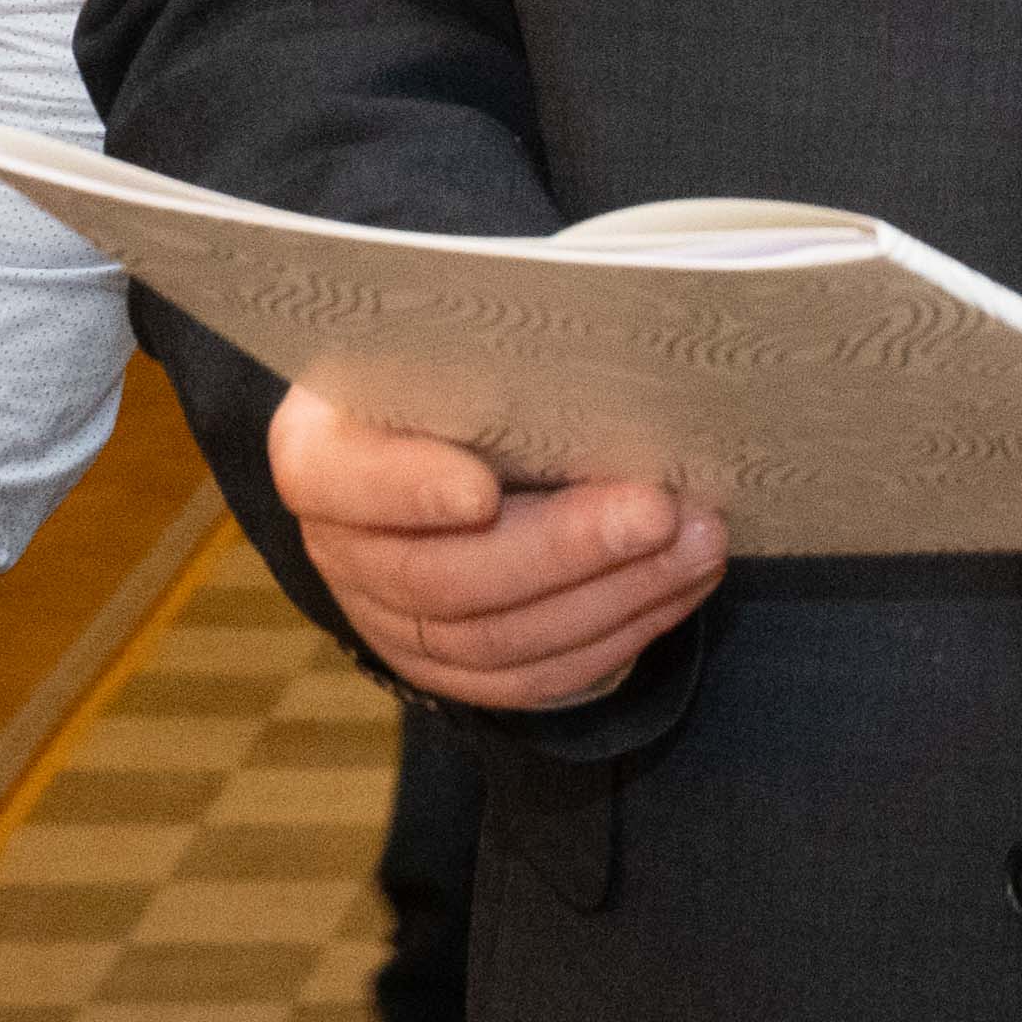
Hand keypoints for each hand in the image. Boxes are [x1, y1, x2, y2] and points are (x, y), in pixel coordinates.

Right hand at [266, 387, 723, 712]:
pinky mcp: (450, 663)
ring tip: (700, 545)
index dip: (406, 491)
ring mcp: (392, 618)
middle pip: (441, 577)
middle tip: (659, 511)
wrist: (450, 432)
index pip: (341, 479)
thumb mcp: (457, 345)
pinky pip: (530, 676)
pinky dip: (615, 636)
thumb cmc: (460, 368)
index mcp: (322, 452)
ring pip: (495, 640)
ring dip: (613, 596)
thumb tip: (601, 352)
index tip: (481, 492)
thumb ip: (502, 363)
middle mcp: (343, 547)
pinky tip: (679, 589)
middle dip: (564, 549)